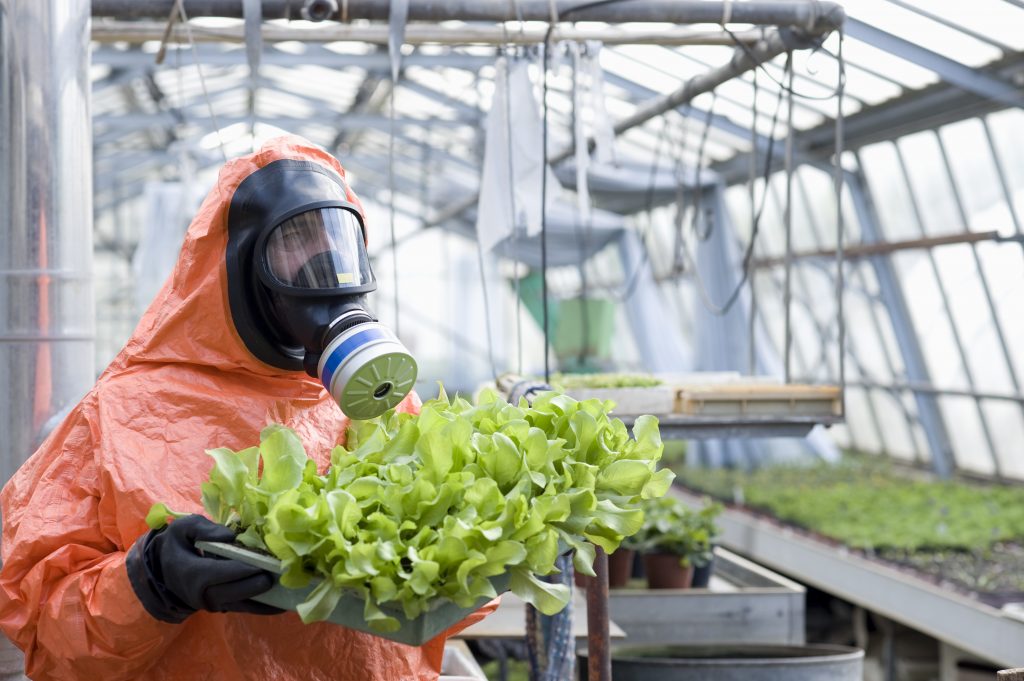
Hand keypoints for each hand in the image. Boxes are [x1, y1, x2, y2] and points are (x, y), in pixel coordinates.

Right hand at [127, 514, 282, 622]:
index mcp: (192, 573)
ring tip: (291, 589)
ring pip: (242, 603)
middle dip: (258, 581)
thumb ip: (204, 527)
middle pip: (235, 590)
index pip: (220, 573)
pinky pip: (244, 609)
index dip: (242, 568)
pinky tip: (284, 604)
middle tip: (281, 571)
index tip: (264, 561)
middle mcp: (202, 594)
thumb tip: (230, 534)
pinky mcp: (221, 607)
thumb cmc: (177, 545)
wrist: (164, 571)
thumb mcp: (182, 529)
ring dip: (267, 598)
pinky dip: (264, 608)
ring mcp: (212, 604)